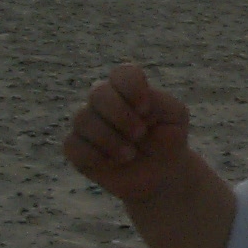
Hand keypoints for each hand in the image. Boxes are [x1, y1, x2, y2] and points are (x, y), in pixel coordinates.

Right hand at [63, 64, 190, 202]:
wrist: (163, 174)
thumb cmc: (168, 138)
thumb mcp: (175, 116)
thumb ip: (160, 101)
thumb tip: (132, 105)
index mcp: (129, 89)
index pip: (122, 73)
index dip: (133, 88)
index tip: (146, 109)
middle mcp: (104, 102)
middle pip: (98, 92)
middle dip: (121, 115)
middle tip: (140, 134)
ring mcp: (88, 124)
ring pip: (82, 119)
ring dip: (110, 139)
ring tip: (130, 155)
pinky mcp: (77, 149)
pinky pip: (72, 145)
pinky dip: (95, 156)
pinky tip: (111, 163)